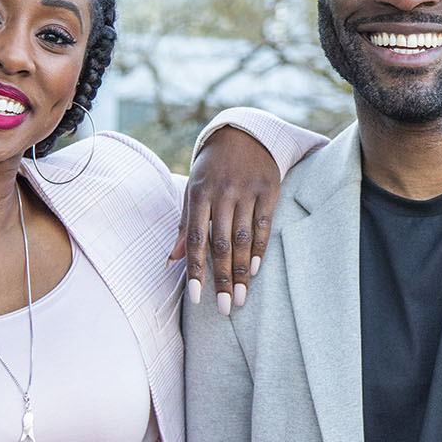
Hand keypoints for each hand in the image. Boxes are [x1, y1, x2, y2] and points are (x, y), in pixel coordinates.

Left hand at [171, 124, 278, 314]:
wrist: (243, 133)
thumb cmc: (211, 169)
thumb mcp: (192, 190)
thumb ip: (185, 225)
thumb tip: (172, 260)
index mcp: (198, 193)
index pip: (195, 238)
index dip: (195, 269)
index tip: (196, 298)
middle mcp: (222, 192)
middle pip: (221, 243)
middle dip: (223, 279)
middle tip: (226, 308)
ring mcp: (246, 190)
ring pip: (243, 238)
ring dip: (242, 271)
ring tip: (241, 298)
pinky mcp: (269, 189)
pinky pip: (263, 224)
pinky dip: (259, 249)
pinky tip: (255, 270)